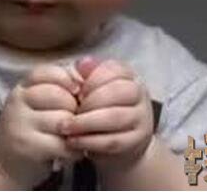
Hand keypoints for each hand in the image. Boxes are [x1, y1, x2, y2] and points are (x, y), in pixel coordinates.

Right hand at [0, 64, 83, 186]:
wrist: (4, 162)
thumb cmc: (31, 128)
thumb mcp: (38, 102)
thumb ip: (59, 86)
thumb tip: (86, 77)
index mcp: (23, 86)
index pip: (49, 72)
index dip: (68, 80)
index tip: (77, 92)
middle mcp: (18, 101)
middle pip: (59, 95)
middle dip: (75, 109)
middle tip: (75, 120)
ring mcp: (21, 124)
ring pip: (62, 120)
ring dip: (76, 131)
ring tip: (74, 137)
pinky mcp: (29, 148)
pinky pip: (62, 144)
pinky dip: (74, 150)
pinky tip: (71, 151)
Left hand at [62, 58, 153, 173]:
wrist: (122, 142)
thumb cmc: (102, 108)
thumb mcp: (96, 88)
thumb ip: (88, 74)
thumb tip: (81, 64)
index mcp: (128, 75)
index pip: (113, 70)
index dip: (91, 81)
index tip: (75, 92)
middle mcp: (139, 93)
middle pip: (116, 92)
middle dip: (88, 102)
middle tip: (68, 111)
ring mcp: (141, 118)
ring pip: (114, 118)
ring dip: (85, 123)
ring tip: (65, 127)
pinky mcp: (136, 141)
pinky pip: (112, 141)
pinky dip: (89, 141)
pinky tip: (73, 140)